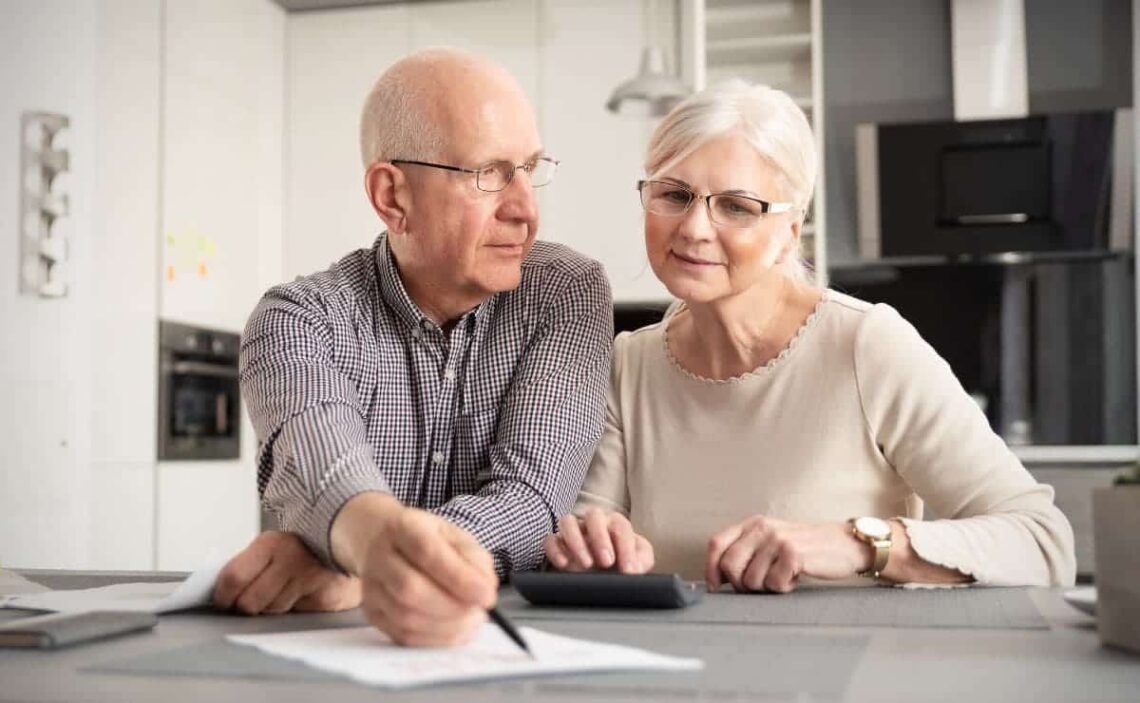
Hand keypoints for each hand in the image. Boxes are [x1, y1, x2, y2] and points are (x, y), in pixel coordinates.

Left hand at [213, 531, 361, 613]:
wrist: (350, 541)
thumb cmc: (303, 548)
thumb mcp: (274, 547)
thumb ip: (249, 565)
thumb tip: (220, 592)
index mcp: (271, 544)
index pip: (233, 577)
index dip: (223, 595)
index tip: (222, 600)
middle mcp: (291, 560)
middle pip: (249, 603)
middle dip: (245, 606)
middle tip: (250, 599)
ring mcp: (309, 580)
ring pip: (272, 612)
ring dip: (271, 607)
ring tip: (281, 590)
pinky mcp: (324, 597)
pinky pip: (296, 614)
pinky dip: (294, 608)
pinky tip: (300, 593)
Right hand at [332, 493, 497, 646]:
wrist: (380, 539)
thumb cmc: (424, 538)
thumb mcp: (454, 535)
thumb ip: (474, 559)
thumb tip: (485, 589)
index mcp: (403, 526)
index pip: (427, 552)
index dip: (459, 578)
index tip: (487, 596)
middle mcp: (380, 556)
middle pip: (411, 589)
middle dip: (453, 607)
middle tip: (480, 612)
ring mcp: (371, 587)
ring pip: (406, 617)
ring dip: (447, 626)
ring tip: (471, 620)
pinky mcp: (372, 612)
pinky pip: (403, 635)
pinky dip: (435, 639)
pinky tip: (454, 630)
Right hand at [544, 508, 654, 573]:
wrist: (603, 575)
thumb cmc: (621, 564)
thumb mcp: (638, 562)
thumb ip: (642, 560)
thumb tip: (634, 567)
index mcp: (614, 524)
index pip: (620, 527)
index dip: (626, 548)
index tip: (628, 570)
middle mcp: (592, 523)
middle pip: (593, 515)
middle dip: (600, 538)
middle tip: (607, 562)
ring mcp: (573, 532)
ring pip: (567, 521)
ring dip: (576, 541)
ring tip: (586, 564)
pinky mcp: (557, 544)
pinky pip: (550, 539)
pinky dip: (555, 550)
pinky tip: (564, 564)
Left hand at [705, 516, 868, 592]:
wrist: (842, 544)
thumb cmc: (804, 548)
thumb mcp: (770, 541)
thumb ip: (746, 552)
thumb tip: (718, 579)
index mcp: (752, 524)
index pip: (716, 544)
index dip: (710, 568)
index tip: (715, 587)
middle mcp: (762, 528)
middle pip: (729, 565)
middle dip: (741, 584)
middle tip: (761, 585)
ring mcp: (777, 540)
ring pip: (751, 580)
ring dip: (767, 587)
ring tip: (782, 576)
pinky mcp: (793, 553)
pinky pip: (774, 584)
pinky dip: (783, 588)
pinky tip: (794, 577)